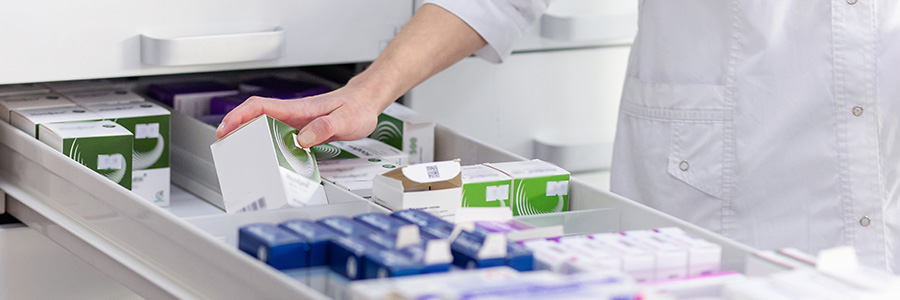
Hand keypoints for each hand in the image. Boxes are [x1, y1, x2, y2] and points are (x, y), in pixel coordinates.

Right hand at [215, 85, 382, 147]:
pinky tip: (266, 156)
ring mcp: (297, 122)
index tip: (226, 128)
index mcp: (299, 109)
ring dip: (249, 138)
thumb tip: (303, 138)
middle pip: (256, 117)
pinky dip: (267, 144)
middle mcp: (294, 114)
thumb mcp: (346, 119)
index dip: (240, 116)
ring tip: (237, 154)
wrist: (367, 103)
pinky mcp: (302, 130)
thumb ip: (325, 127)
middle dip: (235, 129)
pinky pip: (278, 136)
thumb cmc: (357, 108)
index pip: (261, 106)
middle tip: (223, 147)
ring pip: (264, 127)